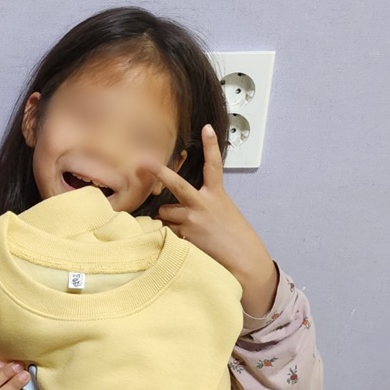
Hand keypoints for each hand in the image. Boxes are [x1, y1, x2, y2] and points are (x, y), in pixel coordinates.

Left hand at [143, 124, 277, 316]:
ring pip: (166, 212)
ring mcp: (192, 219)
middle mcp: (203, 204)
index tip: (207, 128)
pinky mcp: (184, 235)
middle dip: (160, 173)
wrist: (244, 260)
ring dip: (168, 218)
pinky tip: (184, 242)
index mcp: (217, 195)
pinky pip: (167, 231)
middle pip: (177, 185)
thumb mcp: (224, 212)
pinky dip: (169, 235)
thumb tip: (180, 205)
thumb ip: (205, 204)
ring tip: (184, 229)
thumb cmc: (234, 237)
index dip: (211, 146)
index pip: (214, 166)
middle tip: (145, 162)